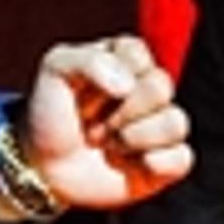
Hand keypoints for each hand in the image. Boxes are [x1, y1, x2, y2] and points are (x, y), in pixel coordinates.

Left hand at [20, 34, 193, 209]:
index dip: (107, 77)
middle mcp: (149, 90)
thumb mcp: (54, 70)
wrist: (41, 168)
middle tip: (92, 126)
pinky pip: (182, 158)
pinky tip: (129, 166)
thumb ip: (88, 60)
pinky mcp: (166, 162)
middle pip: (160, 88)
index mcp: (127, 60)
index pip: (138, 54)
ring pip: (175, 123)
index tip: (81, 93)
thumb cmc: (50, 114)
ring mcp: (159, 127)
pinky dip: (153, 164)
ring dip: (132, 139)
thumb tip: (129, 86)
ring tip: (107, 146)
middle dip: (119, 112)